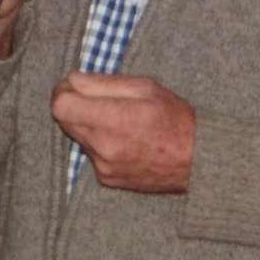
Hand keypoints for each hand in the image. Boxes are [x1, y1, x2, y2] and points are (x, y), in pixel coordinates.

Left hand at [51, 72, 194, 191]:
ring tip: (116, 119)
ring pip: (78, 136)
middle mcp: (104, 146)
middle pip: (64, 121)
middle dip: (74, 106)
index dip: (62, 92)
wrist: (198, 161)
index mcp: (113, 119)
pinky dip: (99, 143)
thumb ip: (102, 83)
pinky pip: (90, 153)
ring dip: (87, 124)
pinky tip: (123, 139)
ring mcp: (104, 166)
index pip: (61, 106)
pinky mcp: (107, 178)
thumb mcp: (144, 87)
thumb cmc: (174, 118)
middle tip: (96, 98)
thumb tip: (72, 81)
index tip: (74, 86)